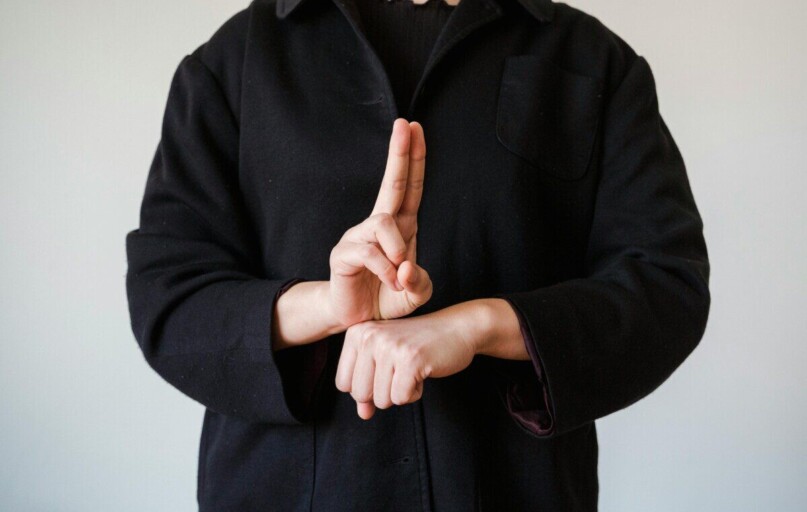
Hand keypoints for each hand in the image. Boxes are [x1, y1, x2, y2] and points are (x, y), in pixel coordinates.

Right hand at [327, 118, 432, 327]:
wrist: (358, 320)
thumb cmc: (386, 299)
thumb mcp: (415, 294)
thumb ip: (420, 282)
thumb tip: (406, 267)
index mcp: (400, 227)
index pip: (409, 186)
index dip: (413, 158)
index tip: (415, 128)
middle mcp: (378, 226)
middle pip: (391, 183)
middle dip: (399, 153)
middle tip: (404, 125)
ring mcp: (358, 237)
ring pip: (383, 222)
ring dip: (398, 250)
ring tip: (399, 276)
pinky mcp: (343, 254)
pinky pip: (369, 251)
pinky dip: (385, 270)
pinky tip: (390, 283)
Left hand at [335, 302, 485, 419]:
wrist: (458, 328)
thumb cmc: (420, 346)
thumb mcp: (387, 362)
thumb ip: (370, 387)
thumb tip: (363, 415)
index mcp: (357, 334)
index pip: (344, 384)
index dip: (367, 387)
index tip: (386, 370)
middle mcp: (369, 336)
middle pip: (360, 394)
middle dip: (384, 392)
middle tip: (402, 369)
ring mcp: (389, 347)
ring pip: (381, 400)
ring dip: (401, 392)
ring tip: (413, 368)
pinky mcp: (410, 359)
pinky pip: (401, 399)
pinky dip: (414, 393)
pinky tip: (423, 371)